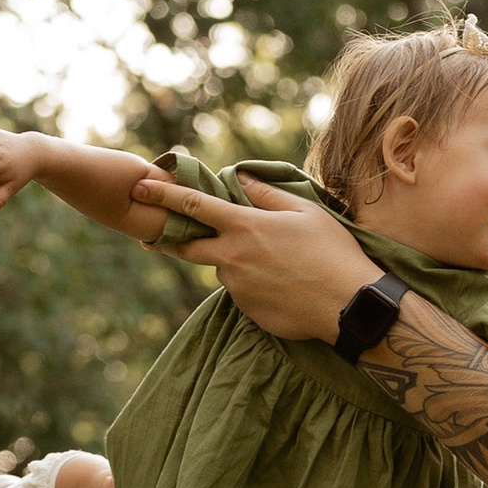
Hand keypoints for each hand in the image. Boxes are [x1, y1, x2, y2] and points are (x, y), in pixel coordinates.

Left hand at [131, 167, 364, 342]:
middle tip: (155, 236)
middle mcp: (233, 258)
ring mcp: (237, 287)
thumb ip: (267, 195)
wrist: (349, 306)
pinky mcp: (247, 311)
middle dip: (169, 239)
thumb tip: (241, 177)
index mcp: (245, 227)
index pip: (193, 206)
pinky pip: (242, 293)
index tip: (139, 187)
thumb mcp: (305, 213)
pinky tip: (283, 286)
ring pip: (223, 269)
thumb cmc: (333, 253)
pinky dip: (253, 286)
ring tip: (273, 265)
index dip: (162, 194)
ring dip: (233, 263)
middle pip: (187, 247)